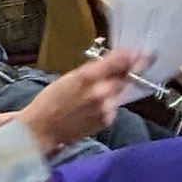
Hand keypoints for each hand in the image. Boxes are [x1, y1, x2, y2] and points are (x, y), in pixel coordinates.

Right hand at [17, 46, 142, 151]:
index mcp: (87, 76)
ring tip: (96, 92)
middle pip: (125, 77)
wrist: (42, 129)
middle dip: (127, 72)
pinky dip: (109, 103)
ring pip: (120, 92)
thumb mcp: (69, 77)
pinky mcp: (107, 120)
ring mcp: (105, 108)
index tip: (139, 52)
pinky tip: (94, 106)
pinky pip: (114, 106)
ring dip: (116, 88)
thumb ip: (94, 69)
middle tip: (128, 68)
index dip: (131, 56)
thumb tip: (115, 60)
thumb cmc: (50, 101)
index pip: (119, 62)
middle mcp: (100, 92)